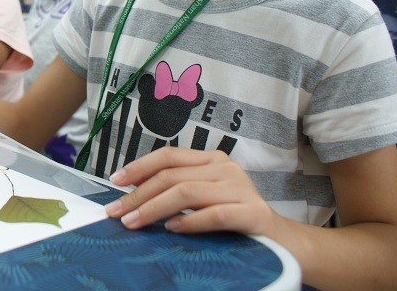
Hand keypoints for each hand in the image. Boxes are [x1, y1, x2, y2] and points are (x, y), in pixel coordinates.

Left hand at [104, 147, 277, 235]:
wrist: (282, 241)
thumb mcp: (205, 198)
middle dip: (138, 194)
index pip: (168, 156)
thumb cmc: (235, 219)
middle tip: (116, 212)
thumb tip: (133, 198)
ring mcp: (240, 188)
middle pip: (171, 176)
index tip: (115, 181)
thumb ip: (178, 191)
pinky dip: (189, 222)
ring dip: (154, 208)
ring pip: (186, 192)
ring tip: (134, 223)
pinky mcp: (252, 213)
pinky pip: (213, 215)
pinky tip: (171, 229)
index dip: (139, 167)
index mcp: (212, 160)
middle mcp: (225, 168)